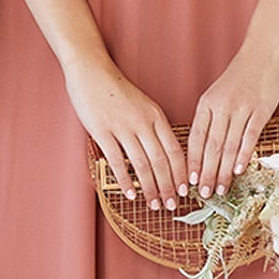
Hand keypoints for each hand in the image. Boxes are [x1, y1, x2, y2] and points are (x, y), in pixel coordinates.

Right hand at [63, 52, 187, 209]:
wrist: (92, 72)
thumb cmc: (116, 90)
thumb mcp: (144, 105)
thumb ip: (153, 127)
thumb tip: (163, 155)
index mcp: (156, 116)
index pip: (175, 150)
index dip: (182, 173)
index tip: (186, 191)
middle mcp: (143, 123)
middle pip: (161, 161)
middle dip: (169, 187)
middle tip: (172, 205)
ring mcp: (123, 127)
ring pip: (142, 165)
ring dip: (150, 188)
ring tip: (154, 204)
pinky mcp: (102, 132)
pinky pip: (117, 161)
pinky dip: (125, 180)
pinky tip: (130, 193)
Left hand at [187, 45, 278, 198]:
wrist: (263, 53)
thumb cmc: (240, 76)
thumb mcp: (217, 94)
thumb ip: (211, 119)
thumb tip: (204, 149)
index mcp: (206, 104)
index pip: (195, 138)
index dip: (192, 162)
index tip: (189, 182)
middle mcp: (221, 107)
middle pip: (211, 146)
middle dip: (206, 173)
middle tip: (204, 194)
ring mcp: (241, 109)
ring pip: (228, 146)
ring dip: (223, 171)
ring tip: (220, 189)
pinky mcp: (260, 110)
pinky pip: (249, 137)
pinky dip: (243, 155)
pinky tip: (238, 170)